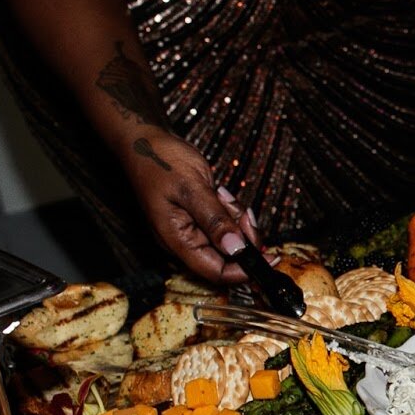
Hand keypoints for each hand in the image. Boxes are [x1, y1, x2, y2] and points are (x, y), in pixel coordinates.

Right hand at [124, 132, 256, 284]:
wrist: (144, 141)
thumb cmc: (160, 160)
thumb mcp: (192, 187)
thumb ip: (214, 220)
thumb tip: (236, 249)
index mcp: (176, 240)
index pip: (215, 273)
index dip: (244, 271)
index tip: (270, 258)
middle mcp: (183, 241)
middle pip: (226, 257)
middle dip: (243, 237)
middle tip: (245, 214)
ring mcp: (190, 230)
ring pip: (229, 239)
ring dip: (236, 219)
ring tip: (223, 195)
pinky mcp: (197, 219)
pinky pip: (224, 224)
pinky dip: (229, 211)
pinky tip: (219, 193)